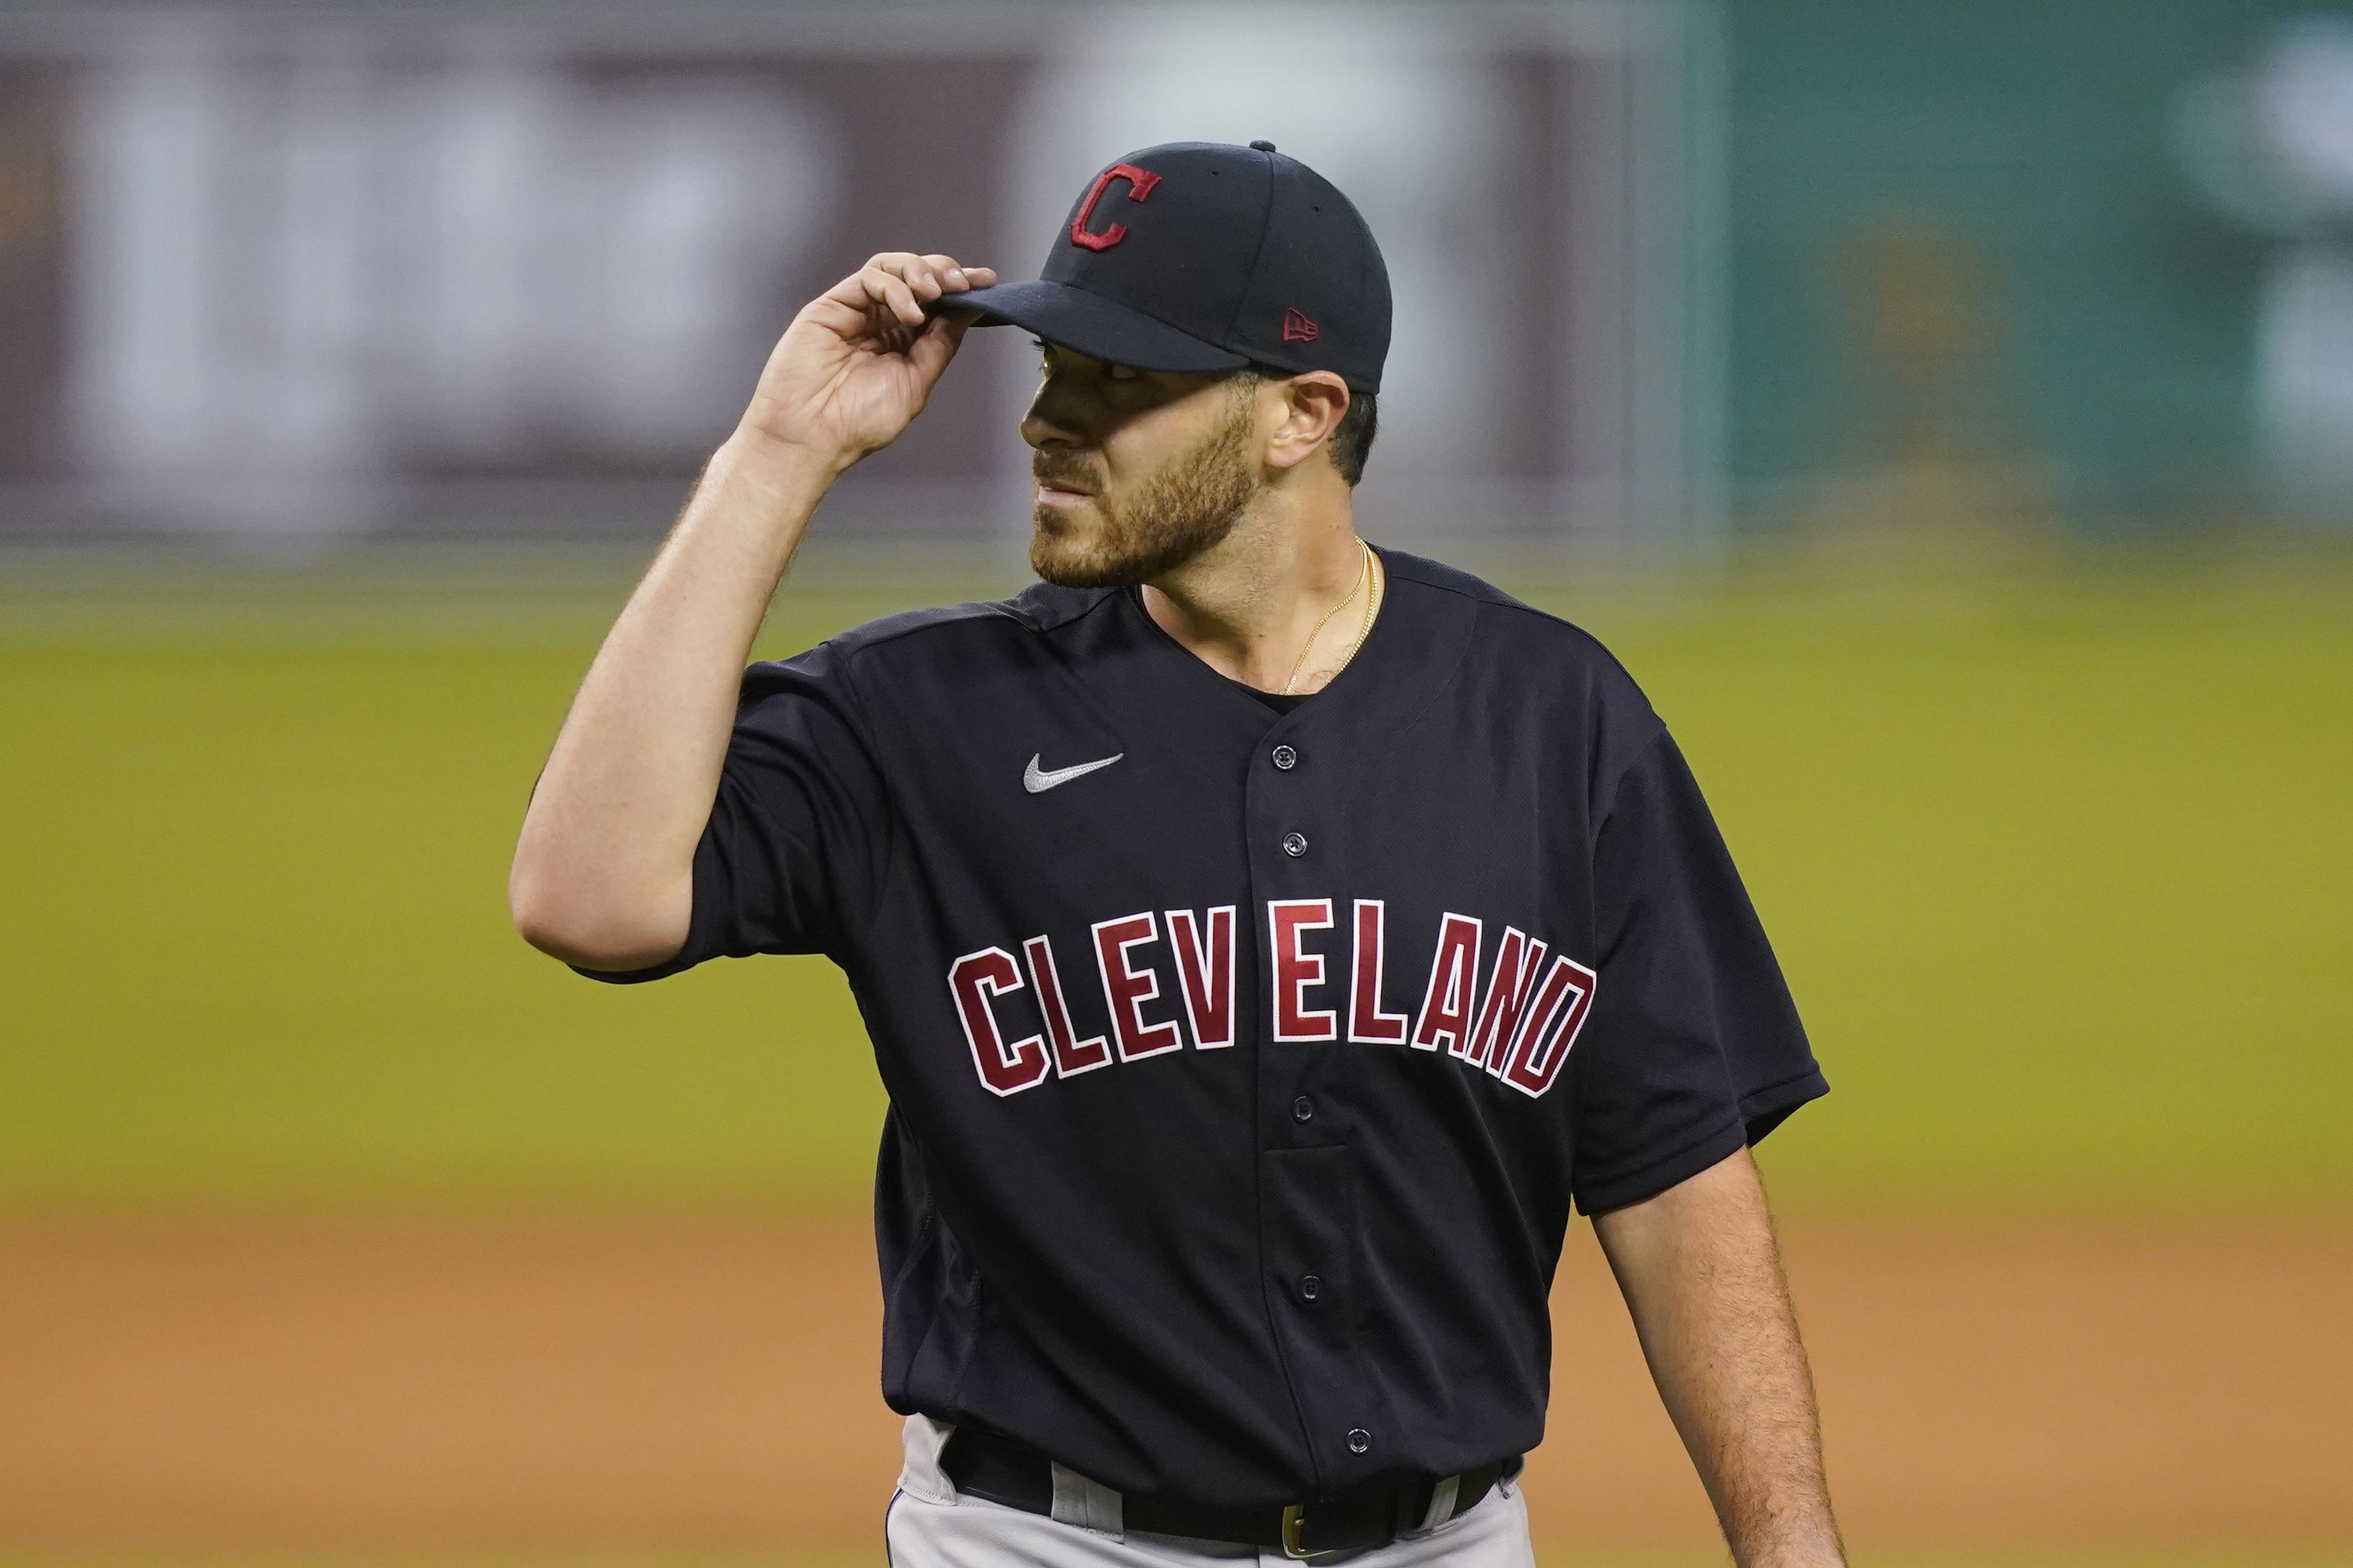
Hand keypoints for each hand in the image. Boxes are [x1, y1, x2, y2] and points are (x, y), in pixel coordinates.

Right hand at [736, 251, 996, 473]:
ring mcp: (856, 311)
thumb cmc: (858, 422)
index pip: (936, 304)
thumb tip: (969, 312)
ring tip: (935, 292)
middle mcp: (880, 322)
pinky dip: (896, 287)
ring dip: (921, 272)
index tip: (987, 281)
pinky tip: (911, 312)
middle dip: (945, 272)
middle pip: (916, 277)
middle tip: (962, 283)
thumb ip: (940, 345)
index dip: (961, 289)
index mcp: (902, 342)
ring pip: (892, 268)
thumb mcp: (916, 382)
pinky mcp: (833, 305)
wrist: (812, 436)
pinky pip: (870, 279)